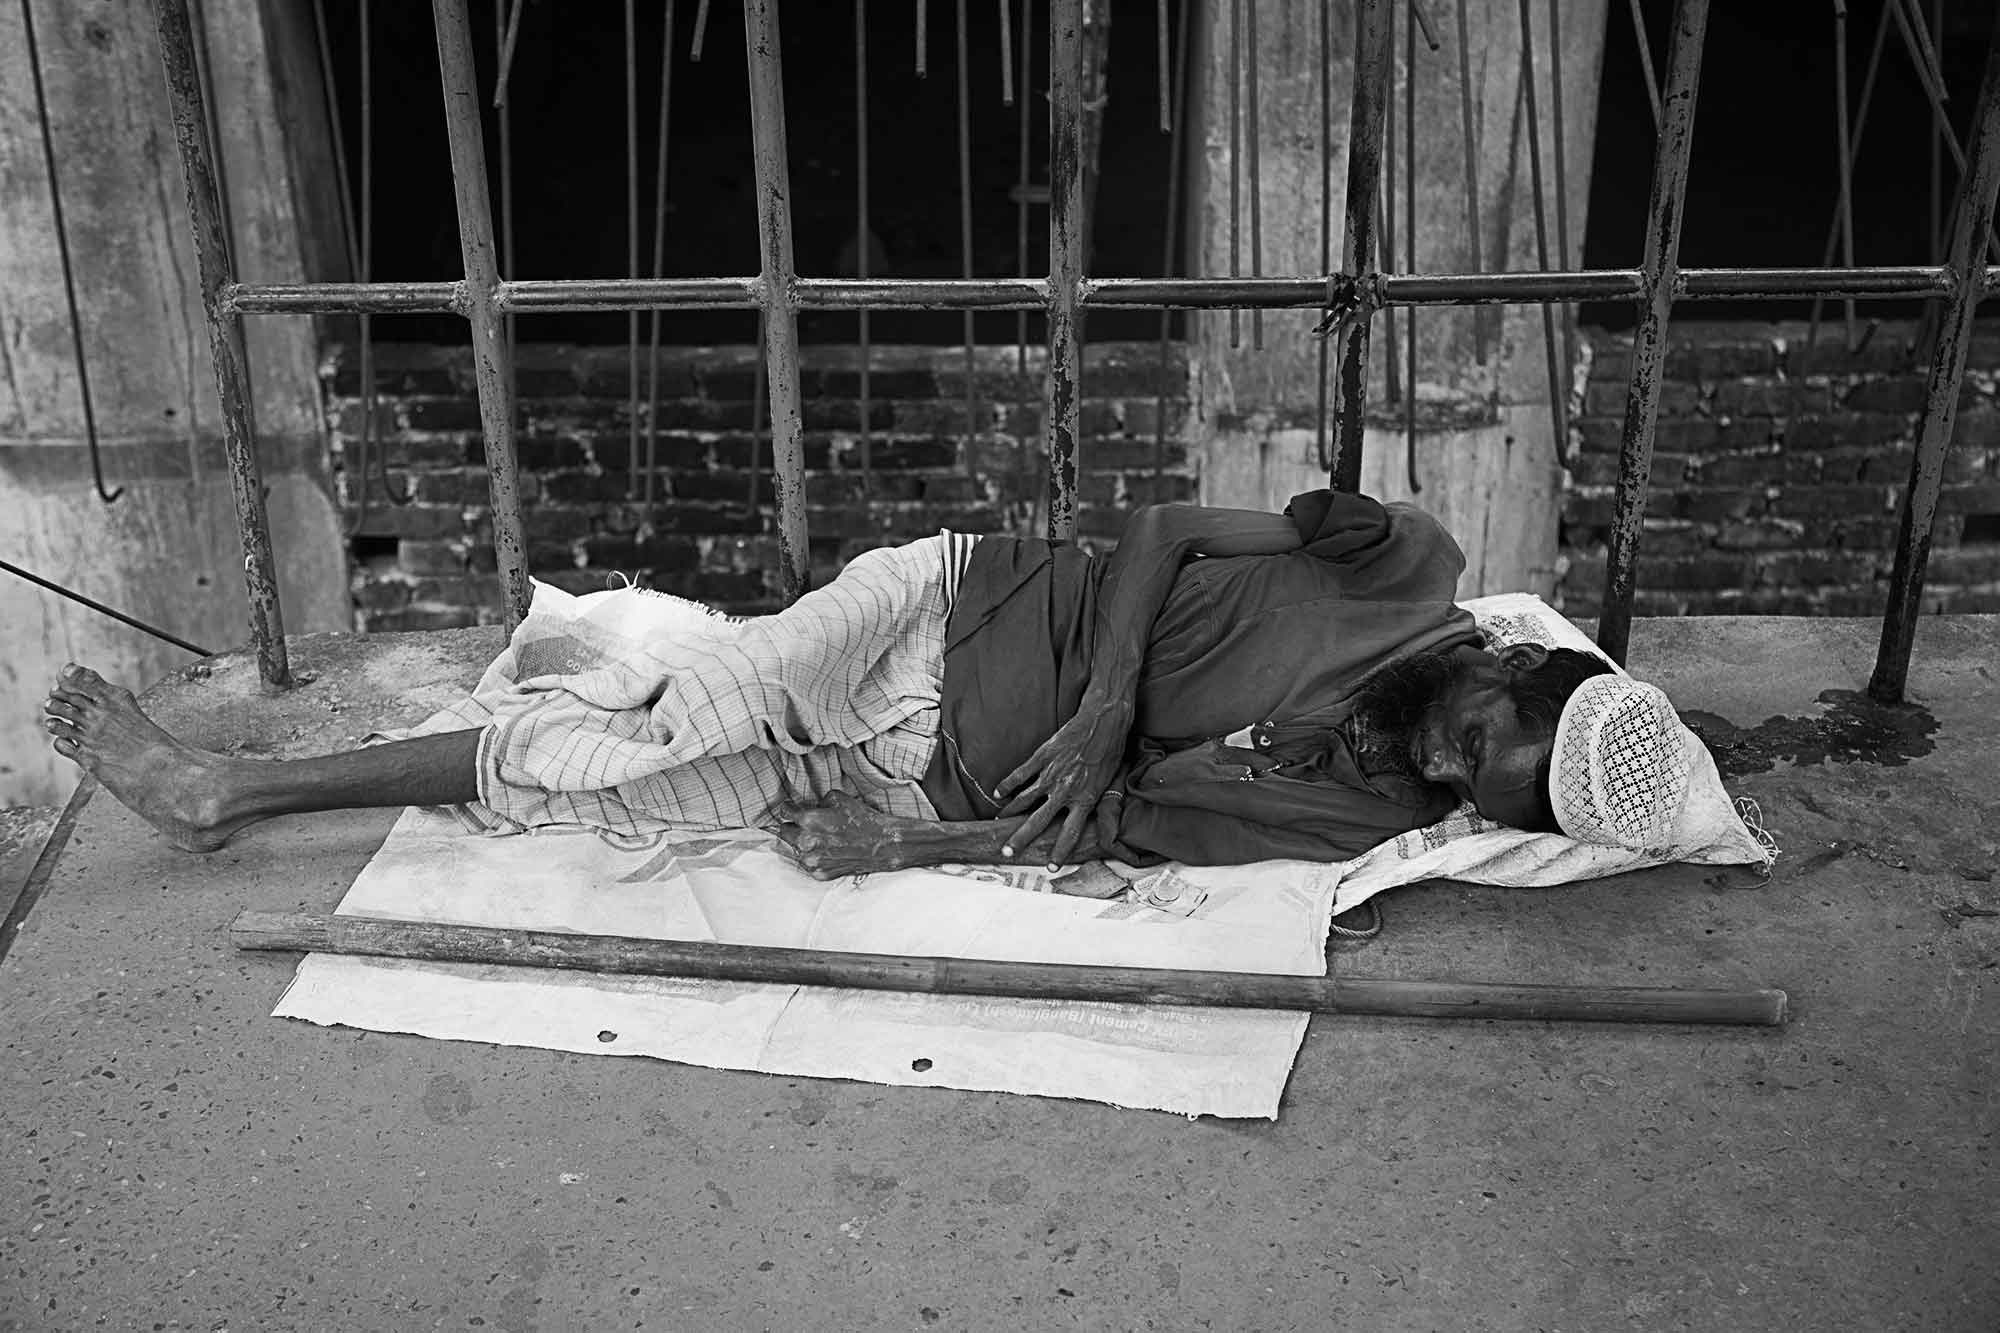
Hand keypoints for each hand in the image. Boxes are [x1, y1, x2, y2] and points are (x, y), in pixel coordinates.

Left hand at [770, 792, 913, 879]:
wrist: (881, 844)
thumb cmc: (861, 819)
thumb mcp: (837, 798)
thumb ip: (816, 802)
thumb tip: (808, 807)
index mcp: (808, 820)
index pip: (784, 813)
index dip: (789, 809)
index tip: (791, 809)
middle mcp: (806, 842)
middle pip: (784, 832)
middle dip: (793, 826)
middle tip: (806, 824)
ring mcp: (811, 861)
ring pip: (795, 849)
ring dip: (803, 843)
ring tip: (821, 839)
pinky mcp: (818, 873)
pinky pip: (807, 863)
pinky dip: (813, 857)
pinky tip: (828, 850)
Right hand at [992, 694, 1132, 864]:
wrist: (1103, 722)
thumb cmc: (1111, 752)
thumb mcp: (1108, 783)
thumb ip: (1092, 801)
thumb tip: (1086, 815)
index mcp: (1085, 800)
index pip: (1070, 833)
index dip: (1060, 852)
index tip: (1050, 867)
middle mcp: (1066, 791)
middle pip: (1039, 821)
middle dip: (1021, 838)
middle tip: (1007, 851)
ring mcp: (1051, 774)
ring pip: (1025, 799)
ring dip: (1009, 812)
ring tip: (998, 821)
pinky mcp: (1042, 757)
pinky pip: (1020, 774)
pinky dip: (1007, 785)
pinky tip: (998, 793)